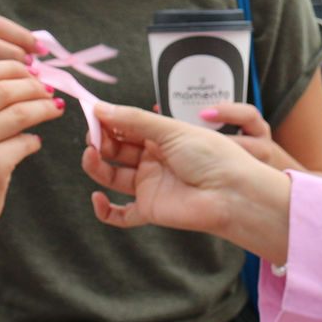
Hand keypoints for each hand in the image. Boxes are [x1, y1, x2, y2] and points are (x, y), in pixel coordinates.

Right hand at [0, 60, 60, 236]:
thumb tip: (23, 79)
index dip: (13, 68)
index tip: (32, 73)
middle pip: (4, 89)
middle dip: (34, 86)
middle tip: (49, 91)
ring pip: (20, 113)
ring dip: (43, 109)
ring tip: (54, 109)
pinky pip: (25, 143)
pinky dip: (34, 141)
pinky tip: (33, 143)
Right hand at [81, 104, 292, 263]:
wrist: (232, 193)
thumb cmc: (211, 156)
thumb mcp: (171, 130)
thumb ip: (134, 120)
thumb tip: (100, 108)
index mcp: (162, 137)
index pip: (127, 126)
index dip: (108, 120)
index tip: (90, 112)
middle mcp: (154, 160)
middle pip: (117, 149)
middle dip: (101, 140)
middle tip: (91, 134)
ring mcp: (150, 185)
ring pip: (113, 176)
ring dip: (97, 165)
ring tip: (90, 154)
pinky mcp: (150, 209)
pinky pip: (121, 214)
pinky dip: (105, 210)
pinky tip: (97, 197)